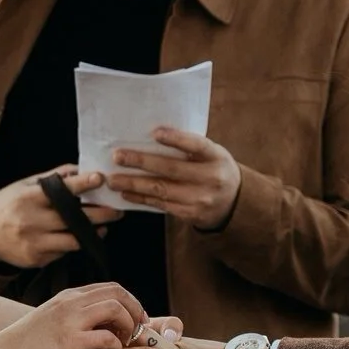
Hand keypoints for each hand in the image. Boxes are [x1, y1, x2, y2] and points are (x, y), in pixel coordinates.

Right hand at [0, 166, 123, 268]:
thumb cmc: (7, 204)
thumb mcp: (25, 185)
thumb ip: (52, 178)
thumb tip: (80, 169)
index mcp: (29, 198)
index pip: (61, 190)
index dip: (82, 184)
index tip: (100, 178)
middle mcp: (31, 221)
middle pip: (73, 219)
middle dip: (100, 214)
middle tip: (117, 210)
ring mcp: (33, 243)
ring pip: (72, 241)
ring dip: (92, 234)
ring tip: (104, 226)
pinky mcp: (35, 260)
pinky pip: (62, 253)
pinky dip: (73, 244)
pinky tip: (80, 237)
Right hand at [0, 282, 144, 348]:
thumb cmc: (24, 346)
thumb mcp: (50, 320)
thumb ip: (73, 316)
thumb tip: (99, 325)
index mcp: (67, 297)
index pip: (111, 287)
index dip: (131, 303)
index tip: (135, 322)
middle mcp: (70, 303)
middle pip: (118, 293)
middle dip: (136, 312)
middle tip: (137, 333)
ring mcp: (69, 321)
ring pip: (116, 309)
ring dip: (128, 328)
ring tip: (122, 345)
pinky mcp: (68, 343)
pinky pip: (106, 338)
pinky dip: (116, 347)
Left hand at [107, 129, 241, 230]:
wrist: (234, 202)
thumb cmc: (214, 169)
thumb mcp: (211, 154)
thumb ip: (190, 147)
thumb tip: (150, 137)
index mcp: (216, 157)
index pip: (196, 145)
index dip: (176, 139)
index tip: (154, 133)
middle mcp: (210, 178)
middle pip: (172, 169)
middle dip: (141, 162)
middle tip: (118, 156)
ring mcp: (200, 199)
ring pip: (162, 190)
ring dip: (134, 185)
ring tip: (114, 180)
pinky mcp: (190, 214)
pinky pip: (162, 205)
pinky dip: (142, 199)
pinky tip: (126, 194)